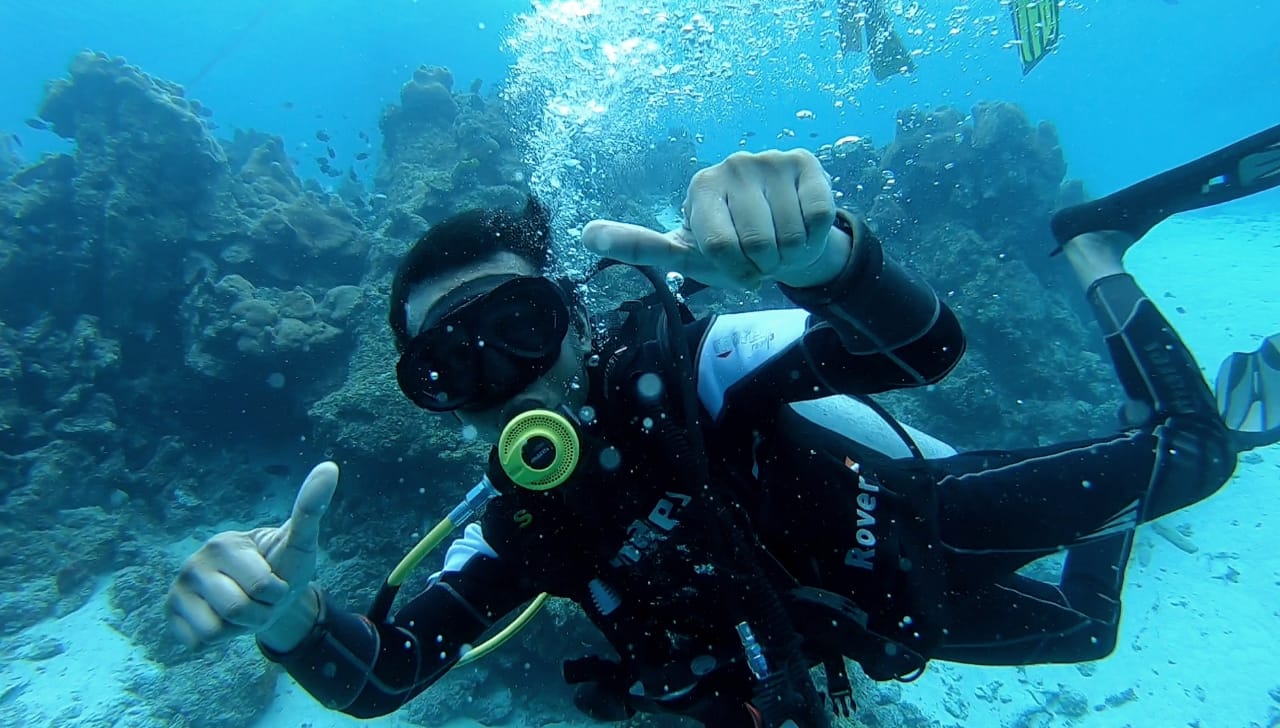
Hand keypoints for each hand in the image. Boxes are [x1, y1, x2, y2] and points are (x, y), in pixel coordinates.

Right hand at [166, 462, 338, 648]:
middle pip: (237, 611)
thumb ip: (310, 508)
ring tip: (240, 610)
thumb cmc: (283, 566)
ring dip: (236, 630)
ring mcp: (178, 589)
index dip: (277, 593)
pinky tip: (220, 620)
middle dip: (258, 614)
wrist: (265, 597)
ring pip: (213, 632)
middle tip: (259, 599)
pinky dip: (215, 640)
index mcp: (224, 543)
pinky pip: (195, 643)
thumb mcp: (300, 541)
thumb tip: (330, 466)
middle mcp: (193, 563)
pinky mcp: (170, 614)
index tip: (274, 581)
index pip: (263, 587)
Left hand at [583, 149, 850, 289]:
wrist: (786, 240)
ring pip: (790, 235)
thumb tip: (584, 235)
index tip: (734, 267)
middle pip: (758, 245)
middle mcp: (730, 165)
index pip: (720, 249)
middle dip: (765, 264)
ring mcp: (768, 160)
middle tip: (762, 255)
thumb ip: (637, 245)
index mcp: (700, 188)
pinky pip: (818, 217)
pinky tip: (804, 223)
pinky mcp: (804, 162)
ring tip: (782, 241)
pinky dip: (815, 234)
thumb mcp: (686, 254)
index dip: (735, 271)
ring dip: (791, 252)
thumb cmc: (732, 250)